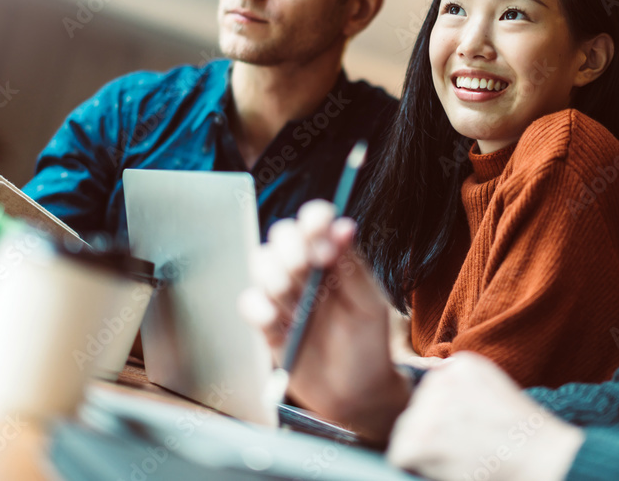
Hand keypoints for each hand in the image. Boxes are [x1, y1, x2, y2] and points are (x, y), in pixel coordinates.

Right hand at [239, 200, 410, 442]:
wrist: (356, 396)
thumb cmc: (368, 346)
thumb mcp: (369, 306)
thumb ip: (353, 268)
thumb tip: (344, 226)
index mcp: (334, 259)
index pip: (315, 222)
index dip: (313, 222)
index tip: (322, 241)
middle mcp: (306, 271)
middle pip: (281, 236)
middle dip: (291, 249)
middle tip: (308, 269)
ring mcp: (284, 297)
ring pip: (261, 263)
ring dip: (276, 277)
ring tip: (297, 302)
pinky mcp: (267, 325)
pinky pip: (249, 303)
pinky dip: (259, 307)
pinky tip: (279, 322)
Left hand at [388, 353, 584, 480]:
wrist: (540, 457)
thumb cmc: (522, 433)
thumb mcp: (494, 387)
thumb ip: (461, 382)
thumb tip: (426, 393)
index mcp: (460, 365)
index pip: (430, 391)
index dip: (444, 417)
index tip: (469, 429)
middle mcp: (441, 379)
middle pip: (415, 411)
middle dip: (431, 432)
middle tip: (465, 447)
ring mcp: (430, 408)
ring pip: (406, 432)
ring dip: (424, 449)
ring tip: (459, 456)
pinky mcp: (422, 439)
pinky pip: (400, 455)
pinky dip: (418, 466)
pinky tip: (448, 466)